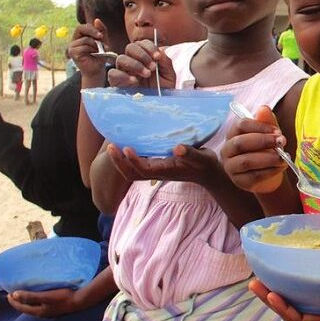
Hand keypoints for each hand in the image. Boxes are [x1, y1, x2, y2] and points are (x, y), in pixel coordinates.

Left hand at [6, 288, 85, 317]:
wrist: (80, 300)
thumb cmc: (63, 297)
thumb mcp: (45, 296)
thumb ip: (30, 296)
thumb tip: (14, 295)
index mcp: (38, 311)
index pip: (21, 307)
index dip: (13, 301)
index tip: (8, 294)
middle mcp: (42, 313)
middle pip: (26, 308)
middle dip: (19, 302)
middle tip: (14, 294)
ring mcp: (49, 311)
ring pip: (33, 307)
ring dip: (27, 301)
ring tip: (24, 294)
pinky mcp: (55, 308)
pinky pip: (40, 305)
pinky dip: (35, 301)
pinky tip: (39, 296)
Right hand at [69, 19, 108, 79]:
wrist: (97, 70)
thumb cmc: (100, 56)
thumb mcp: (102, 41)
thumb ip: (101, 31)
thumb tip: (96, 19)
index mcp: (80, 37)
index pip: (83, 26)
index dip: (92, 28)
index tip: (101, 35)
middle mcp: (74, 41)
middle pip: (80, 28)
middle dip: (92, 32)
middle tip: (101, 38)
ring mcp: (72, 47)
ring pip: (85, 39)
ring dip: (95, 45)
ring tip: (99, 51)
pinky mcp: (72, 53)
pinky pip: (84, 47)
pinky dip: (92, 50)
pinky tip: (94, 55)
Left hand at [106, 143, 221, 185]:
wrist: (209, 175)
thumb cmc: (205, 165)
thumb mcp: (202, 158)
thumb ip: (191, 153)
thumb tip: (178, 148)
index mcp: (166, 171)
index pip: (143, 169)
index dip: (133, 160)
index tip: (126, 148)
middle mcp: (158, 172)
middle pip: (132, 174)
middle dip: (119, 162)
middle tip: (111, 146)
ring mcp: (156, 171)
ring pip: (132, 171)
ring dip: (121, 161)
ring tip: (113, 146)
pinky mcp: (157, 166)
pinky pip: (138, 166)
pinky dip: (128, 158)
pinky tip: (127, 145)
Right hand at [107, 39, 174, 88]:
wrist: (159, 104)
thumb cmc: (163, 89)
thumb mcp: (169, 75)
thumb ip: (165, 61)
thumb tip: (159, 52)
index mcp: (145, 56)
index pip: (142, 43)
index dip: (149, 47)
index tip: (157, 57)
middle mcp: (133, 61)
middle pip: (130, 47)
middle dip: (142, 55)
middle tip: (152, 67)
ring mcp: (124, 71)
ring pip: (121, 58)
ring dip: (135, 64)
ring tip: (147, 74)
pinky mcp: (117, 82)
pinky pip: (113, 73)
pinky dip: (124, 75)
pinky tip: (135, 81)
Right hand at [220, 106, 287, 193]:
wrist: (271, 173)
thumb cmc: (268, 149)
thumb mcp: (270, 133)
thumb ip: (267, 121)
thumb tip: (263, 108)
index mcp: (233, 133)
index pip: (241, 125)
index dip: (260, 126)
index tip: (277, 131)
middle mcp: (227, 150)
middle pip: (240, 143)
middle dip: (263, 141)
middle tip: (281, 142)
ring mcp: (231, 167)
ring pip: (246, 161)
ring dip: (268, 158)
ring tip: (282, 157)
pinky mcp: (239, 181)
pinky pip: (253, 176)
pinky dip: (270, 171)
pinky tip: (280, 167)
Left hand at [250, 279, 319, 320]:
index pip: (301, 320)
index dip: (284, 309)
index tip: (271, 294)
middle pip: (291, 310)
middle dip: (271, 298)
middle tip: (254, 282)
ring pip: (297, 300)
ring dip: (279, 289)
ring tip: (262, 274)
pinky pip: (308, 291)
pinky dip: (294, 281)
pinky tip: (288, 268)